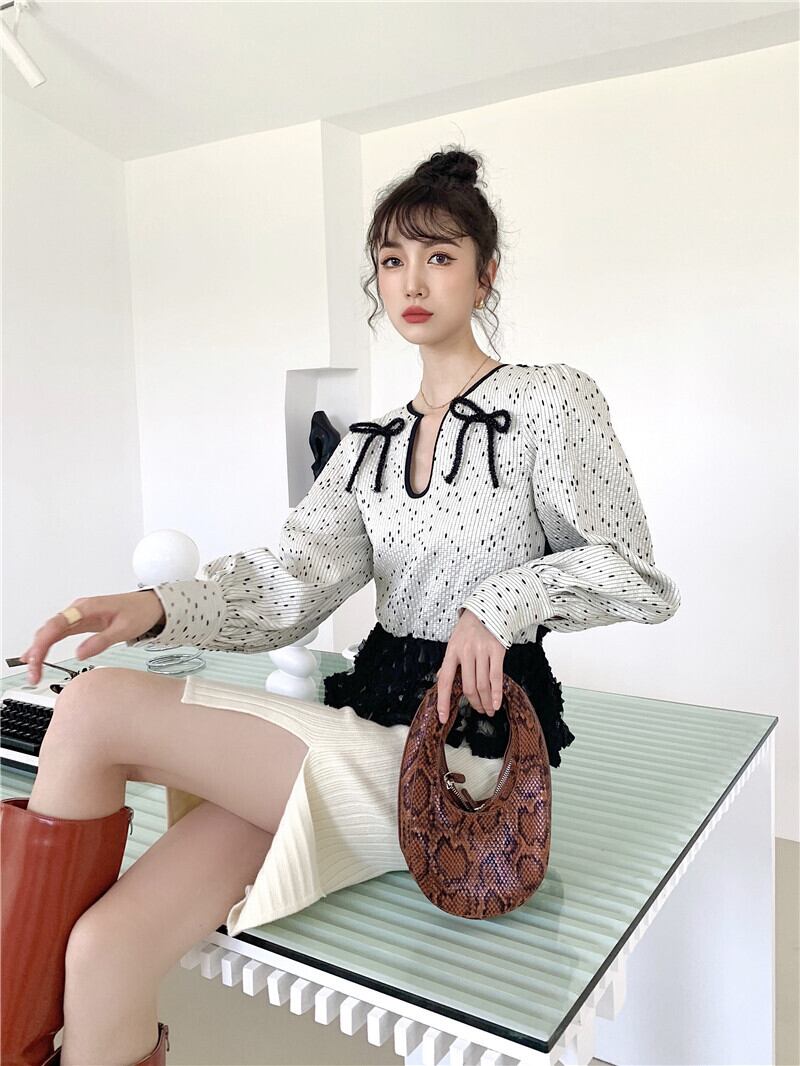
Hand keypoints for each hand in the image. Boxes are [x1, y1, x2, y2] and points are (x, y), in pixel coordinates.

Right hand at [20, 591, 164, 685]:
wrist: (150, 604)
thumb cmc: (139, 612)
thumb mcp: (124, 629)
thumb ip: (102, 641)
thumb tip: (80, 655)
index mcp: (87, 607)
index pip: (56, 625)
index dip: (43, 643)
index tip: (36, 659)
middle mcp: (78, 610)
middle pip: (48, 629)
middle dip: (37, 651)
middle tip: (34, 674)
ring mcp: (77, 616)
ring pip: (50, 632)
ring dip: (39, 650)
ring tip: (33, 672)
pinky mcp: (80, 622)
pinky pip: (58, 633)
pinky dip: (46, 645)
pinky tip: (37, 657)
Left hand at [436, 608, 505, 723]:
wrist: (488, 608)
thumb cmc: (469, 628)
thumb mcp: (454, 642)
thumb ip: (449, 662)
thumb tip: (440, 679)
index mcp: (451, 651)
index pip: (444, 681)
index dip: (443, 701)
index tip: (443, 718)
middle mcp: (465, 652)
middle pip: (468, 686)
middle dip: (473, 703)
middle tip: (479, 711)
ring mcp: (482, 651)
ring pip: (482, 685)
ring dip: (485, 702)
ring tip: (488, 710)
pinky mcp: (497, 651)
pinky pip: (496, 677)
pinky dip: (496, 693)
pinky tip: (496, 703)